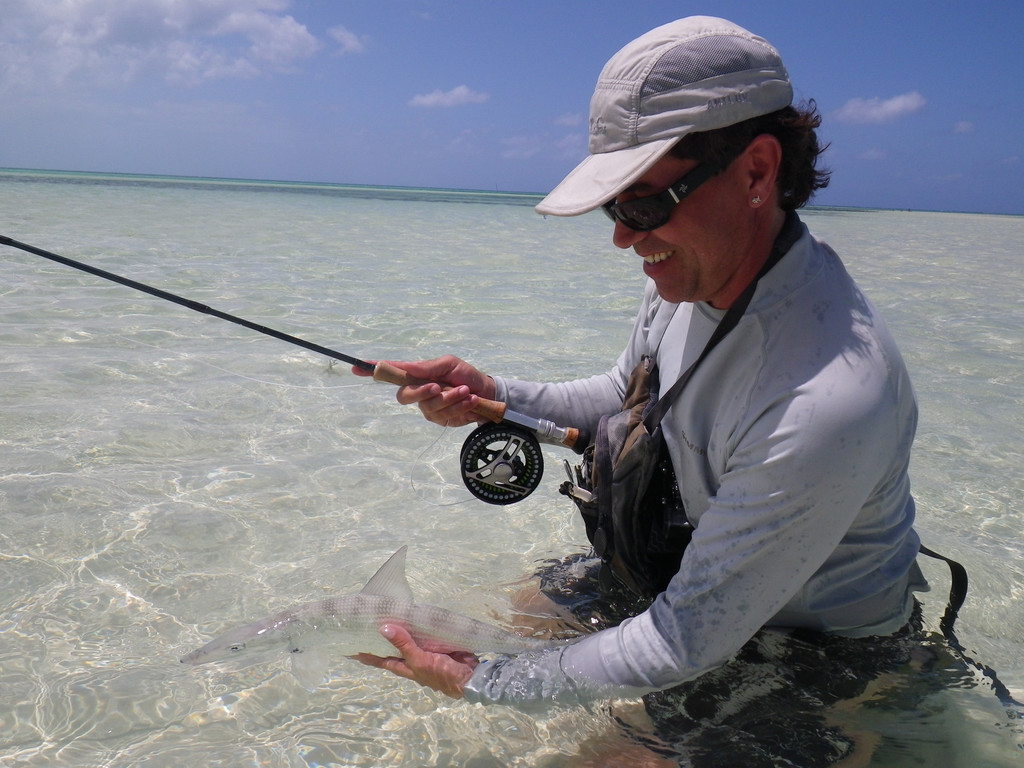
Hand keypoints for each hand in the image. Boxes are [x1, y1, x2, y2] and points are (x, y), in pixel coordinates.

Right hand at [351, 355, 495, 427]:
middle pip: (404, 396)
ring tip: (466, 391)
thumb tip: (407, 367)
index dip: (372, 370)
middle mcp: (418, 391)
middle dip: (422, 392)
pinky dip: (459, 406)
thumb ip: (427, 367)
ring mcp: (427, 407)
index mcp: (417, 374)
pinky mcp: (439, 419)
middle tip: (440, 386)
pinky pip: (443, 415)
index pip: (391, 372)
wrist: (488, 394)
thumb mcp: (449, 364)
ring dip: (451, 398)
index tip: (356, 367)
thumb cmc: (466, 375)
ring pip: (429, 406)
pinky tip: (470, 401)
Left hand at [353, 624, 478, 698]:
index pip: (380, 660)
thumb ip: (404, 644)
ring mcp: (424, 652)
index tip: (349, 650)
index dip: (366, 656)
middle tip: (367, 626)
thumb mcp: (420, 660)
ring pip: (408, 640)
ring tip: (388, 615)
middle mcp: (412, 659)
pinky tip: (414, 616)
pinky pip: (424, 634)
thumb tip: (383, 628)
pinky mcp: (437, 645)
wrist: (469, 677)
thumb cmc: (441, 673)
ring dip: (400, 630)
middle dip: (381, 640)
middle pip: (393, 649)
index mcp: (405, 666)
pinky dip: (418, 627)